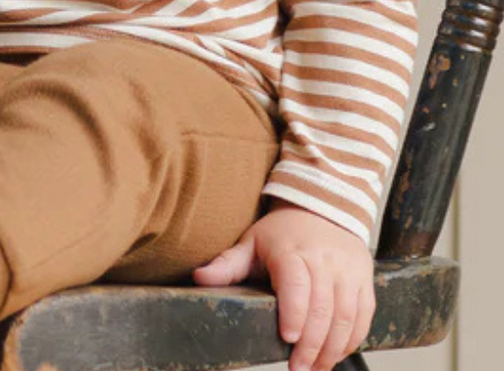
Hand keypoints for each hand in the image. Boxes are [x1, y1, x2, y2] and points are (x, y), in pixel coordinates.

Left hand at [192, 202, 374, 370]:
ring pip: (346, 316)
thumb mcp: (251, 242)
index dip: (294, 312)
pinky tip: (334, 355)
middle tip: (297, 368)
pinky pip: (363, 317)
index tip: (287, 336)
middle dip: (311, 344)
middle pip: (323, 307)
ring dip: (332, 348)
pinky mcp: (364, 282)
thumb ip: (227, 264)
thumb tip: (199, 278)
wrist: (323, 209)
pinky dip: (351, 341)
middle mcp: (324, 261)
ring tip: (314, 368)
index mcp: (292, 251)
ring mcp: (348, 271)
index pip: (297, 283)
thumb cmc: (282, 232)